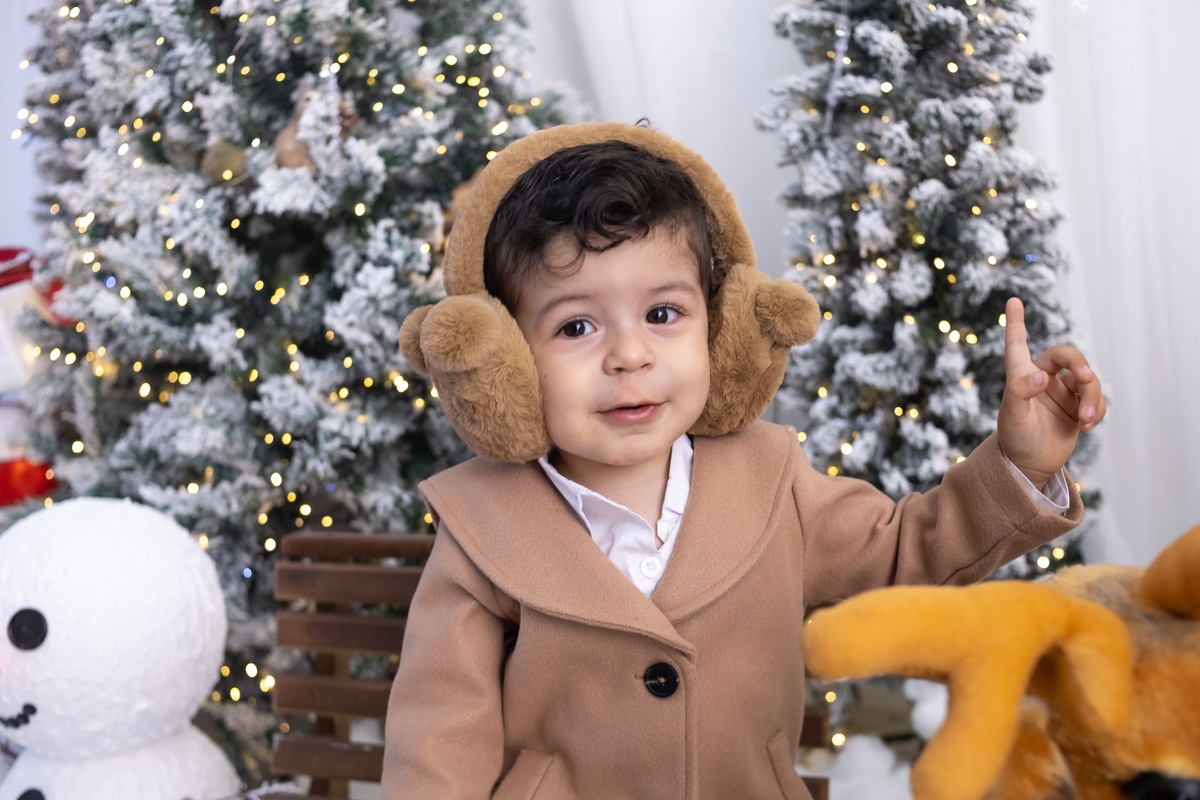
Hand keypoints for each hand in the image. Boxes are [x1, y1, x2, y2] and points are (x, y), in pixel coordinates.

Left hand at [997, 297, 1104, 488]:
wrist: (1029, 466)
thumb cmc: (1014, 438)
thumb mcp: (1012, 415)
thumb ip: (1021, 392)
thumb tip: (1042, 376)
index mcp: (1021, 375)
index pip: (1018, 343)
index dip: (1015, 322)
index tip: (1013, 300)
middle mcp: (1042, 378)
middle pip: (1067, 355)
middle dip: (1079, 364)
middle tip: (1084, 377)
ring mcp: (1062, 393)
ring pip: (1087, 380)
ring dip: (1092, 396)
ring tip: (1086, 418)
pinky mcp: (1078, 408)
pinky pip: (1096, 400)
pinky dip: (1096, 410)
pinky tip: (1088, 425)